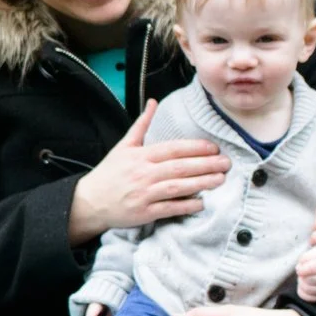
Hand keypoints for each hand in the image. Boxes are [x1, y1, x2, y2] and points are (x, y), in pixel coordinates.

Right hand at [67, 101, 230, 243]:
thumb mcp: (123, 145)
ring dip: (201, 183)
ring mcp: (144, 194)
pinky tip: (201, 203)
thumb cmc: (109, 173)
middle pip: (180, 167)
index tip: (214, 147)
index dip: (195, 148)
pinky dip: (186, 206)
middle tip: (226, 163)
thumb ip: (142, 124)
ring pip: (178, 187)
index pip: (173, 149)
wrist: (89, 201)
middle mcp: (143, 173)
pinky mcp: (144, 212)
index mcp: (140, 156)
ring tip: (220, 180)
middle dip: (205, 165)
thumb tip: (153, 102)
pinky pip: (169, 208)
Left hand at [293, 247, 315, 302]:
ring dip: (301, 284)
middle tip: (302, 273)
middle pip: (309, 280)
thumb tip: (299, 268)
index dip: (301, 269)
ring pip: (308, 290)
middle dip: (302, 276)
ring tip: (304, 278)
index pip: (311, 269)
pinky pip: (309, 298)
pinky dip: (302, 292)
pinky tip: (304, 285)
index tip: (300, 268)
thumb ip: (305, 257)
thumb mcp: (315, 252)